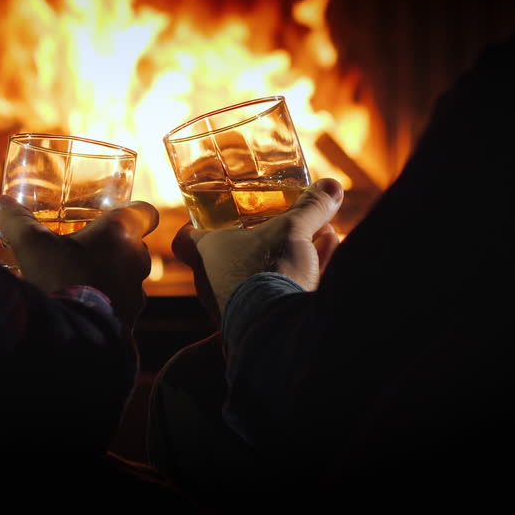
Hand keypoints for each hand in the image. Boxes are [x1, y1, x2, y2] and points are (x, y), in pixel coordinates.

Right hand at [0, 197, 160, 329]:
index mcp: (120, 234)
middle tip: (86, 250)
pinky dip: (106, 305)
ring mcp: (136, 294)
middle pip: (134, 246)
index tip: (120, 213)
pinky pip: (121, 307)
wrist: (71, 338)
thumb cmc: (57, 279)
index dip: (135, 211)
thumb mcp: (31, 244)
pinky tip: (82, 309)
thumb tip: (2, 203)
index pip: (146, 212)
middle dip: (113, 247)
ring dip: (109, 278)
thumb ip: (17, 220)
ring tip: (80, 282)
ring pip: (127, 278)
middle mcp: (137, 262)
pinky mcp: (129, 321)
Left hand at [172, 178, 343, 322]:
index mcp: (206, 254)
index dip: (193, 228)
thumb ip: (311, 206)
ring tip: (320, 234)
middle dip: (263, 237)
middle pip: (231, 253)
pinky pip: (278, 290)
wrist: (278, 327)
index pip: (184, 240)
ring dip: (289, 253)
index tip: (206, 220)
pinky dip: (303, 272)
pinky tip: (328, 254)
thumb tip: (331, 186)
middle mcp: (213, 281)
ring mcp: (234, 305)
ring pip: (261, 271)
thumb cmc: (269, 271)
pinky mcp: (258, 322)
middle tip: (286, 222)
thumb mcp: (293, 230)